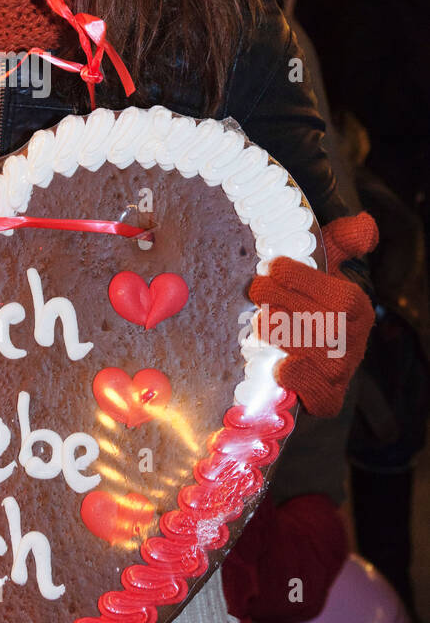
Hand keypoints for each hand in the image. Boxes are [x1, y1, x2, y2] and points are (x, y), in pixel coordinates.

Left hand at [247, 212, 378, 417]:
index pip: (340, 298)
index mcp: (357, 309)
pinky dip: (302, 385)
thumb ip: (341, 240)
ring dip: (286, 337)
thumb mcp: (323, 263)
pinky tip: (280, 368)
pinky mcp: (327, 399)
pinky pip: (323, 399)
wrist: (301, 344)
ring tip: (260, 319)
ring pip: (320, 360)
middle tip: (256, 288)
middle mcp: (354, 342)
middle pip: (325, 326)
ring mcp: (341, 373)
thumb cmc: (309, 297)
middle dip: (286, 303)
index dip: (306, 281)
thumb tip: (366, 222)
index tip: (274, 265)